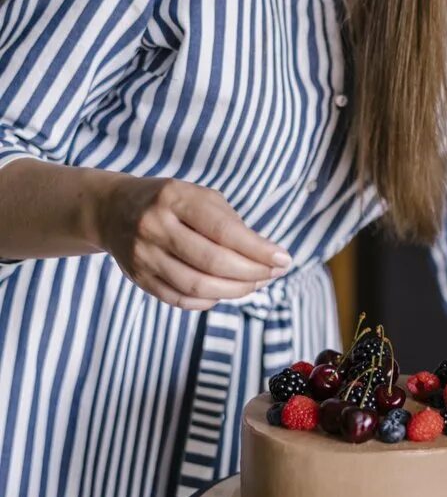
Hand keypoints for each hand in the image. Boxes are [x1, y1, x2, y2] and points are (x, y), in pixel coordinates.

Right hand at [95, 174, 291, 309]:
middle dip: (252, 273)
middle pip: (213, 262)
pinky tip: (224, 292)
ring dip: (235, 291)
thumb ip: (231, 223)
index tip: (284, 259)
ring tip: (255, 284)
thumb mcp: (199, 196)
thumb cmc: (170, 202)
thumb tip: (267, 257)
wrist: (112, 209)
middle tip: (273, 274)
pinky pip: (180, 299)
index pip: (224, 230)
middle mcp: (155, 226)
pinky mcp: (139, 278)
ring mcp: (143, 254)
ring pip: (197, 286)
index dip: (258, 249)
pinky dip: (209, 301)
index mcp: (175, 198)